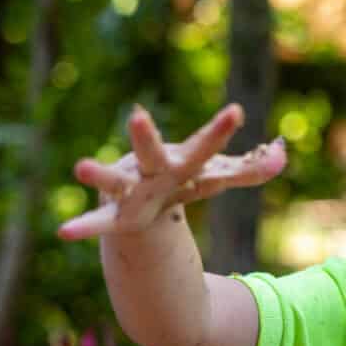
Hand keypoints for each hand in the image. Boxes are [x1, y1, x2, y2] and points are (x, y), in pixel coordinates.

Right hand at [58, 103, 286, 239]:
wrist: (140, 201)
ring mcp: (130, 191)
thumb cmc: (181, 180)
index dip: (220, 132)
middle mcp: (153, 170)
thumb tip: (281, 157)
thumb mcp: (216, 177)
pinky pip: (99, 224)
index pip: (206, 147)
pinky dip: (84, 227)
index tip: (237, 111)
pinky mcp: (116, 217)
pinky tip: (64, 233)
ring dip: (99, 176)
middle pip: (152, 153)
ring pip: (114, 183)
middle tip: (137, 115)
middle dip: (145, 137)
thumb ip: (249, 169)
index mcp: (183, 161)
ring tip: (79, 168)